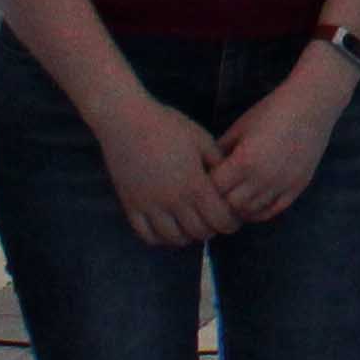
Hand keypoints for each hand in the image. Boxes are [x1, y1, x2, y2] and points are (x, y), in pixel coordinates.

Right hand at [97, 87, 238, 247]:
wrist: (126, 121)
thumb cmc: (168, 126)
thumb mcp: (201, 140)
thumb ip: (218, 163)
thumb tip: (230, 182)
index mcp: (195, 185)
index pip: (221, 220)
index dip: (231, 223)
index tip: (233, 218)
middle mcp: (173, 202)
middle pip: (200, 233)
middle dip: (212, 229)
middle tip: (214, 219)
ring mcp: (150, 207)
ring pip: (175, 239)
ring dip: (188, 236)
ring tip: (192, 223)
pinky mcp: (131, 207)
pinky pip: (148, 236)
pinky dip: (161, 238)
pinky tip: (168, 226)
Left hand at [208, 57, 351, 222]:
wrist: (311, 106)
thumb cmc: (271, 111)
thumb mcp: (240, 127)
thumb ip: (221, 150)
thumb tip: (205, 168)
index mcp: (244, 161)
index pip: (214, 188)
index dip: (206, 186)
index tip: (205, 180)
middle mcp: (262, 178)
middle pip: (229, 205)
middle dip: (220, 199)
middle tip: (217, 191)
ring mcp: (281, 186)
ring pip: (249, 212)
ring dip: (238, 207)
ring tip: (234, 196)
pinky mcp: (296, 188)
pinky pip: (272, 211)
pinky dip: (258, 211)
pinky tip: (252, 201)